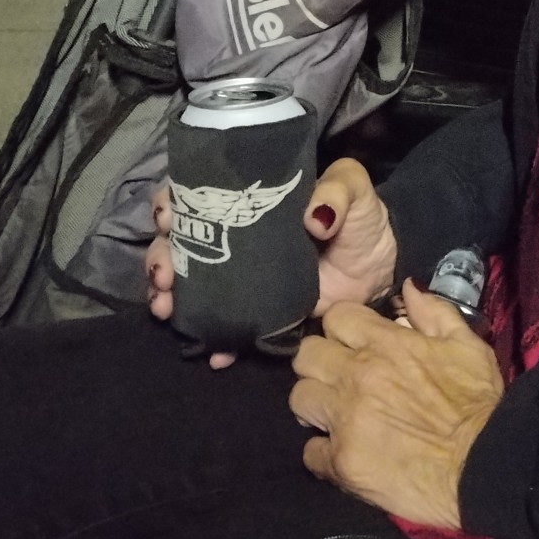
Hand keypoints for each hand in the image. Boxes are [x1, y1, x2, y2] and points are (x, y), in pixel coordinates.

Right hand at [146, 159, 397, 369]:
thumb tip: (315, 218)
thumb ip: (337, 192)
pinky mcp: (255, 313)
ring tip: (167, 308)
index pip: (197, 192)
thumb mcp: (354, 189)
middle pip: (180, 241)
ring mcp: (240, 277)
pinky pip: (222, 325)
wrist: (378, 274)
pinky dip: (212, 338)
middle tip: (163, 275)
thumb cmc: (361, 220)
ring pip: (188, 283)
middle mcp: (235, 236)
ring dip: (168, 296)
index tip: (168, 217)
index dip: (172, 203)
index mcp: (248, 198)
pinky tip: (215, 349)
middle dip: (159, 257)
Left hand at [291, 283, 503, 525]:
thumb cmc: (477, 403)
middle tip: (338, 375)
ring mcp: (346, 420)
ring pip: (299, 398)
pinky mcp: (343, 462)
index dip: (342, 326)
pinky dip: (324, 452)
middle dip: (319, 361)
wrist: (483, 467)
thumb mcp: (467, 345)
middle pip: (306, 355)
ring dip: (315, 403)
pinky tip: (342, 452)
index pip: (336, 316)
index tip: (352, 339)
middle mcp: (358, 376)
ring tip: (334, 413)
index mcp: (387, 344)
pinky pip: (310, 452)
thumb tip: (407, 287)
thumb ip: (434, 312)